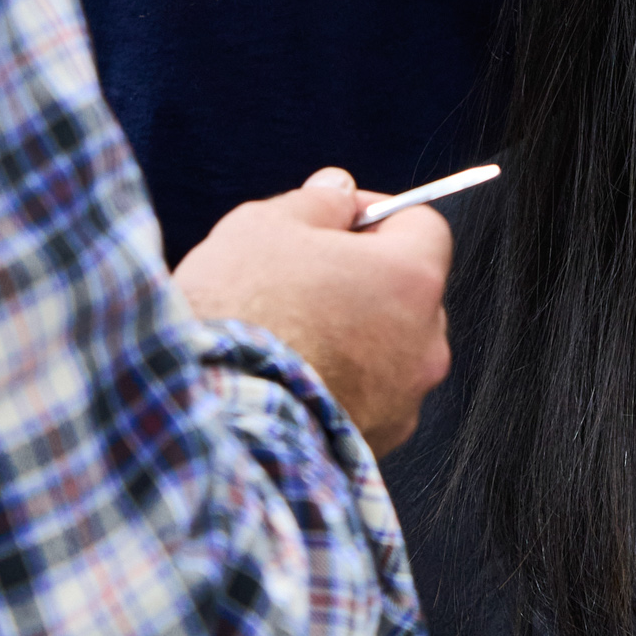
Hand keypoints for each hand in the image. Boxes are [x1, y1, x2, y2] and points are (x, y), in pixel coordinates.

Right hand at [172, 167, 451, 456]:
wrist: (209, 421)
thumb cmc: (238, 314)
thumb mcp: (266, 227)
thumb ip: (317, 202)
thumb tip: (339, 191)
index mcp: (412, 279)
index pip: (423, 225)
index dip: (377, 215)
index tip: (334, 220)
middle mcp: (426, 343)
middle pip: (409, 291)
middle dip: (365, 278)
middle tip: (302, 277)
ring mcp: (404, 401)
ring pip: (389, 348)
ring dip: (354, 335)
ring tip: (289, 335)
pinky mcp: (376, 444)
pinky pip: (368, 398)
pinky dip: (340, 384)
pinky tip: (289, 379)